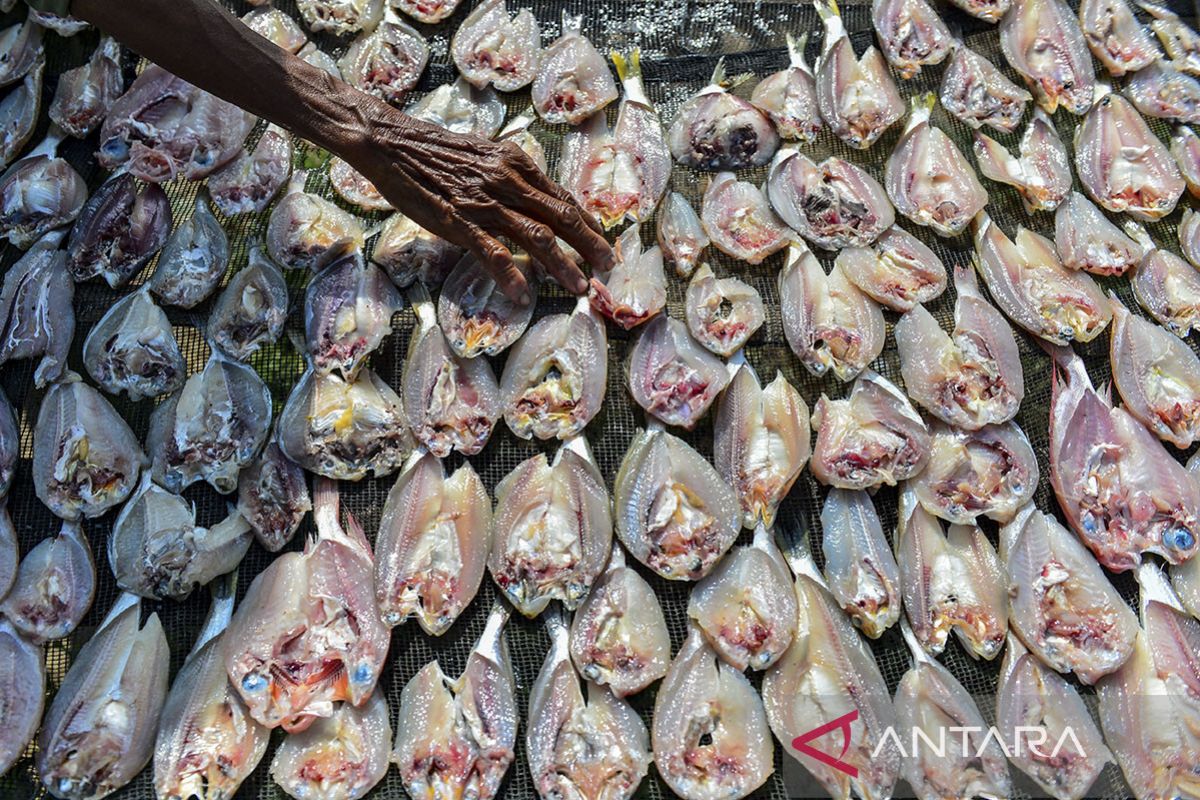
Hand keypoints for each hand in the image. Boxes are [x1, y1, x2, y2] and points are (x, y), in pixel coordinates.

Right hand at [346, 100, 612, 303]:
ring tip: (579, 287)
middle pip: (561, 216)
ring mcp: (485, 203)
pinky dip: (510, 273)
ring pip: (537, 236)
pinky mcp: (459, 221)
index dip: (587, 222)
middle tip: (608, 267)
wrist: (393, 144)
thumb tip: (536, 200)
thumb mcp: (485, 156)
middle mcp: (507, 181)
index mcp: (516, 164)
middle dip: (589, 244)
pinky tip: (523, 293)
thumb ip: (511, 177)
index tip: (603, 241)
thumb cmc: (436, 153)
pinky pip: (492, 251)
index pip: (562, 197)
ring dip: (562, 264)